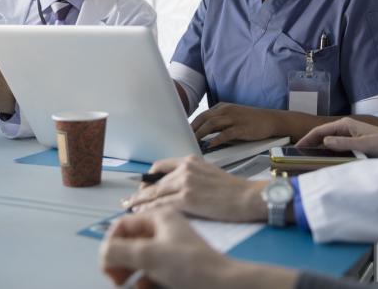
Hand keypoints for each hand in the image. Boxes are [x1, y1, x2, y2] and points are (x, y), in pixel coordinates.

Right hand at [101, 208, 233, 288]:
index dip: (111, 244)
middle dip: (119, 262)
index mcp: (160, 216)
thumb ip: (118, 251)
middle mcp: (165, 228)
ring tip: (131, 286)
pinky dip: (145, 281)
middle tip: (116, 279)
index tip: (107, 265)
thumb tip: (102, 253)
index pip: (122, 225)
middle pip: (129, 243)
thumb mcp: (149, 255)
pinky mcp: (177, 265)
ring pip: (139, 260)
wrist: (224, 285)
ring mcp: (171, 247)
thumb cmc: (194, 265)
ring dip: (130, 275)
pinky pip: (152, 271)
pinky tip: (147, 288)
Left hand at [121, 156, 266, 221]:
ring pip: (153, 194)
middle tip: (128, 201)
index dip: (147, 179)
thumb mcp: (209, 173)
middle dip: (138, 194)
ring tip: (129, 209)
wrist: (249, 196)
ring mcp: (185, 184)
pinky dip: (149, 211)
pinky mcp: (188, 199)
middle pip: (153, 183)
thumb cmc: (234, 190)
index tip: (142, 187)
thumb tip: (178, 187)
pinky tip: (142, 216)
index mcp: (190, 161)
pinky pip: (161, 206)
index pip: (160, 167)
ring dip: (138, 203)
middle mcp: (185, 169)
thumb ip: (192, 176)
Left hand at [192, 103, 280, 147]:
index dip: (192, 124)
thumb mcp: (232, 116)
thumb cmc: (251, 120)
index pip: (202, 115)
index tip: (184, 134)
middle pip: (204, 118)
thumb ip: (219, 122)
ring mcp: (235, 118)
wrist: (271, 119)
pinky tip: (211, 145)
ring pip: (212, 124)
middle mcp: (227, 110)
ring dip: (201, 134)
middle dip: (193, 129)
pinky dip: (217, 139)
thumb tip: (203, 133)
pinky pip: (226, 133)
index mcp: (223, 107)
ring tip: (194, 142)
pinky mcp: (242, 128)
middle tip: (185, 139)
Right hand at [296, 117, 377, 160]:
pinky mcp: (355, 146)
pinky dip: (329, 154)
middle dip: (310, 144)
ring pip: (329, 143)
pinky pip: (337, 149)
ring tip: (307, 159)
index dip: (308, 138)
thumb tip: (324, 141)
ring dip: (319, 150)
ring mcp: (350, 138)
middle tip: (297, 155)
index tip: (296, 147)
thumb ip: (343, 143)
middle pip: (323, 136)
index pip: (321, 131)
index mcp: (346, 125)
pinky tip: (325, 162)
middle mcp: (346, 129)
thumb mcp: (364, 144)